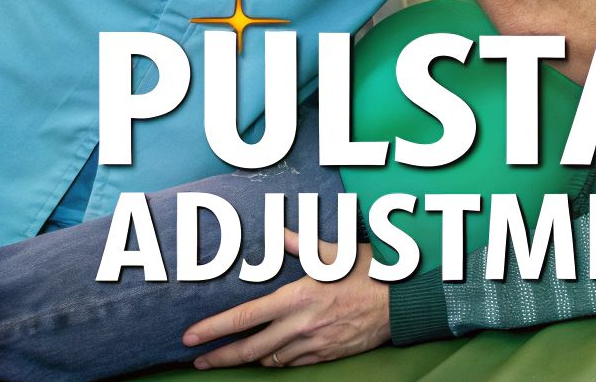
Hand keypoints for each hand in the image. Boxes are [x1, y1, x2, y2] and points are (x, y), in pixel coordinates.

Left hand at [185, 231, 389, 368]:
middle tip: (198, 360)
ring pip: (270, 359)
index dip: (214, 328)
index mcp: (299, 297)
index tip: (190, 336)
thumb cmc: (372, 273)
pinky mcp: (328, 355)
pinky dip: (278, 361)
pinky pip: (294, 364)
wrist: (404, 302)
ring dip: (249, 359)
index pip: (245, 317)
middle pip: (249, 349)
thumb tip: (280, 232)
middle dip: (219, 356)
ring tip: (234, 356)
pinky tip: (272, 357)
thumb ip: (302, 245)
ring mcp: (314, 344)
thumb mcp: (336, 253)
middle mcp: (302, 325)